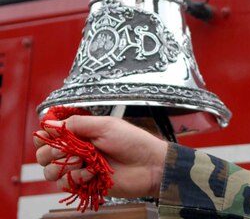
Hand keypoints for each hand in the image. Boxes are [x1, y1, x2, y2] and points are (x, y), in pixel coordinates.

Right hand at [33, 115, 168, 199]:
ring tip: (83, 161)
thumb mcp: (105, 126)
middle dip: (51, 152)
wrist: (148, 165)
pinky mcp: (83, 184)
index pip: (49, 134)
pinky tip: (92, 173)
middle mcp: (75, 150)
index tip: (50, 136)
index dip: (45, 136)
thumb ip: (76, 124)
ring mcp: (78, 168)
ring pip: (50, 171)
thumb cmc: (132, 141)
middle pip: (43, 154)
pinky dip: (77, 178)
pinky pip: (65, 184)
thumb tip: (49, 123)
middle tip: (70, 150)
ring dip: (65, 166)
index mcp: (80, 132)